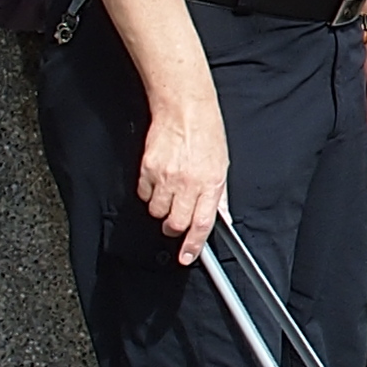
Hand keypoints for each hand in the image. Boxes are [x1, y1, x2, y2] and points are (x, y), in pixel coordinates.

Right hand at [140, 102, 230, 265]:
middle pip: (175, 223)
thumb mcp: (222, 165)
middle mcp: (188, 182)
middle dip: (174, 228)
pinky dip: (150, 193)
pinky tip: (159, 180)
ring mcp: (166, 176)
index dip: (194, 244)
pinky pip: (144, 194)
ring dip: (162, 209)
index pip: (203, 223)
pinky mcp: (148, 169)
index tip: (188, 256)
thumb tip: (222, 217)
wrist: (184, 110)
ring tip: (170, 193)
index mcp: (211, 183)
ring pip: (157, 211)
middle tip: (176, 221)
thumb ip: (220, 194)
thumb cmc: (206, 133)